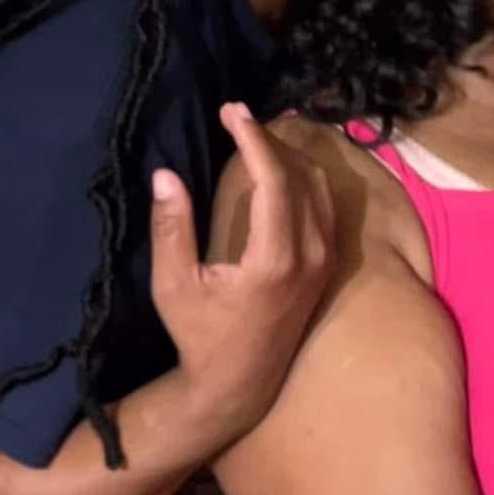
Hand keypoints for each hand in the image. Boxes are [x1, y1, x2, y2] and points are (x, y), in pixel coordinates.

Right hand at [149, 104, 334, 445]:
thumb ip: (171, 228)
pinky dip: (303, 176)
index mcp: (276, 259)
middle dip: (269, 138)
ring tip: (254, 134)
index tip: (231, 111)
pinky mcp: (327, 265)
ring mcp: (325, 260)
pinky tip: (277, 166)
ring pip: (319, 187)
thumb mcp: (174, 285)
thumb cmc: (200, 336)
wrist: (240, 384)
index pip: (275, 179)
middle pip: (301, 174)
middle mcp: (311, 256)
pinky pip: (324, 205)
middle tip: (236, 115)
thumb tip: (165, 174)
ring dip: (289, 154)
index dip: (254, 138)